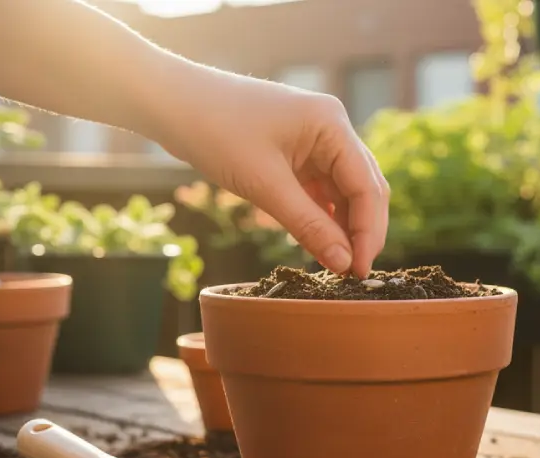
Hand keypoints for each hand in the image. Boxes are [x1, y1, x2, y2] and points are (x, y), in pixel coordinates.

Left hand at [153, 67, 388, 277]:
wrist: (171, 102)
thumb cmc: (215, 130)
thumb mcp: (264, 185)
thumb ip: (308, 225)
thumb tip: (343, 263)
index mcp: (331, 125)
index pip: (366, 186)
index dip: (368, 232)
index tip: (359, 270)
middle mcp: (331, 128)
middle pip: (364, 188)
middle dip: (362, 231)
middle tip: (354, 273)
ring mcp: (316, 139)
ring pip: (345, 192)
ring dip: (344, 226)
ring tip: (337, 262)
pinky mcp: (298, 151)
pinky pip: (322, 190)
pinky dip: (323, 216)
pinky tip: (319, 241)